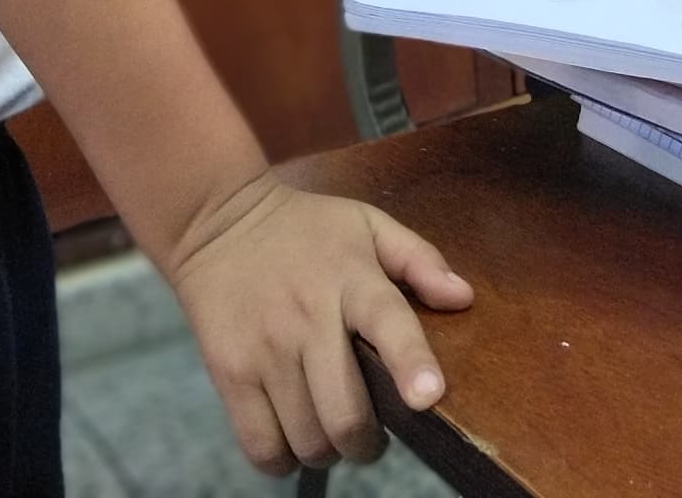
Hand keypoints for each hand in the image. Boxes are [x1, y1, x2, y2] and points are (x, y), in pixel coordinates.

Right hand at [166, 176, 472, 475]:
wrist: (217, 222)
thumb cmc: (305, 229)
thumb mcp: (368, 224)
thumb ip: (419, 260)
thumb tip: (464, 297)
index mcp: (352, 279)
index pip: (387, 322)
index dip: (410, 363)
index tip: (427, 397)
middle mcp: (308, 317)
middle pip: (345, 412)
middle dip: (367, 443)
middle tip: (368, 434)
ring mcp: (265, 349)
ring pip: (307, 439)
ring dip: (327, 451)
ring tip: (329, 431)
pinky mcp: (229, 373)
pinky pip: (261, 446)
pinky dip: (283, 459)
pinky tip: (291, 437)